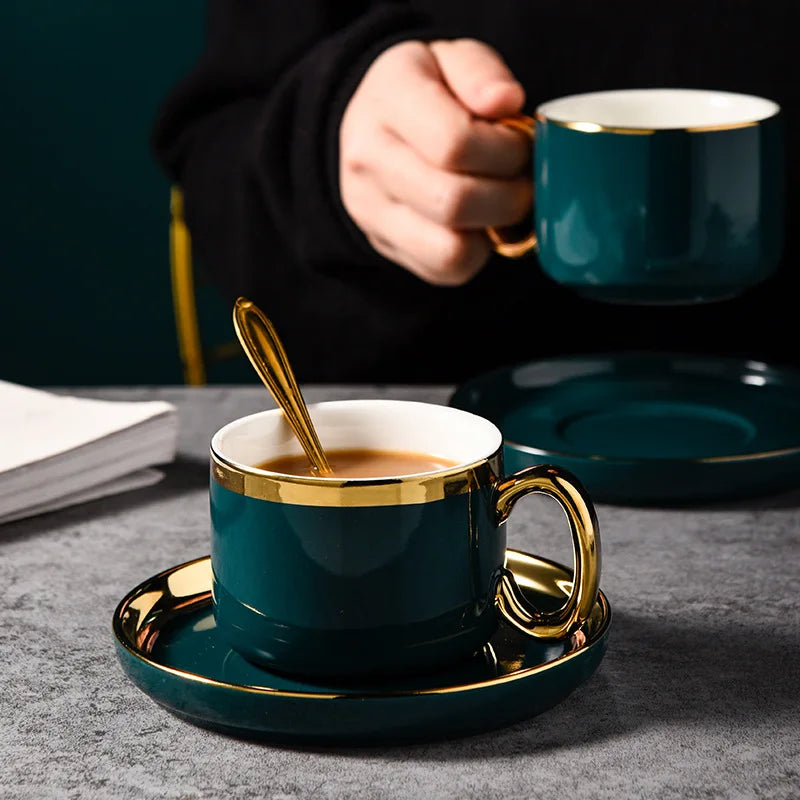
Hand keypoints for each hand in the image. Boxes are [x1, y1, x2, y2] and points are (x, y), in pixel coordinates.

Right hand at [339, 39, 530, 285]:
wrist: (367, 126)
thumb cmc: (423, 91)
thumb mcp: (450, 58)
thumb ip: (481, 72)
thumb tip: (506, 102)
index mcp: (388, 101)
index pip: (455, 144)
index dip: (505, 152)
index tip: (519, 145)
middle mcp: (368, 160)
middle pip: (454, 202)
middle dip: (509, 196)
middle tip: (522, 180)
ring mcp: (371, 211)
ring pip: (450, 249)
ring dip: (494, 231)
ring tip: (502, 203)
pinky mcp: (385, 245)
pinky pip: (445, 270)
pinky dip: (476, 254)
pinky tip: (478, 224)